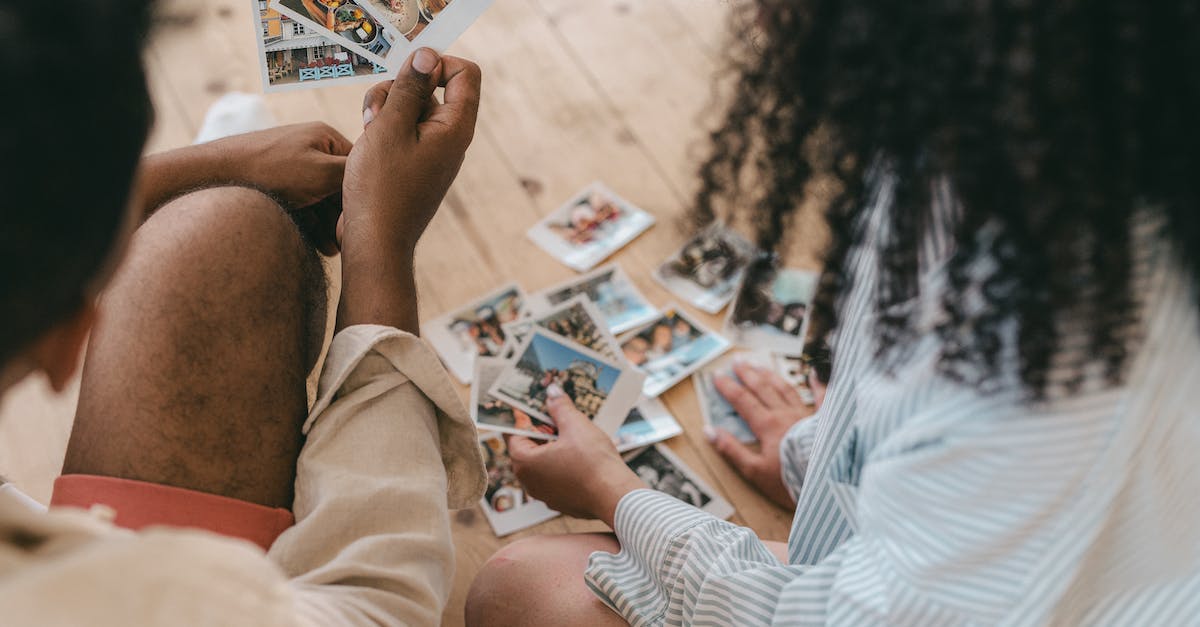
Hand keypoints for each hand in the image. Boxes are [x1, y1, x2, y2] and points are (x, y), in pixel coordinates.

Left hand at [136, 122, 350, 251]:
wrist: (213, 176)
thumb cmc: (269, 170)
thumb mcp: (322, 173)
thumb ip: (354, 176)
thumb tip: (380, 183)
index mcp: (325, 136)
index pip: (359, 168)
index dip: (363, 196)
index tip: (363, 222)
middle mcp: (310, 148)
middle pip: (339, 187)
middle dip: (343, 216)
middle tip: (346, 242)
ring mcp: (292, 165)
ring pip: (321, 200)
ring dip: (327, 225)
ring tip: (330, 249)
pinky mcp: (276, 183)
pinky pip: (302, 204)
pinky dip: (309, 223)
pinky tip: (312, 244)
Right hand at [336, 48, 480, 332]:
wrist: (374, 243)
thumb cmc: (381, 189)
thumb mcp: (390, 128)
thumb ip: (410, 89)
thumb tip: (428, 55)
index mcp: (455, 128)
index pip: (465, 72)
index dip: (435, 64)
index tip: (405, 78)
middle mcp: (450, 138)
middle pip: (431, 87)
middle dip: (399, 89)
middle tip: (376, 114)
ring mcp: (431, 151)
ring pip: (410, 107)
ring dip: (385, 109)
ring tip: (367, 131)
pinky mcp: (414, 162)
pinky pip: (402, 130)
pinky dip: (383, 129)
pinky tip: (366, 145)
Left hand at [508, 393, 643, 526]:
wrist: (616, 497)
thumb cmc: (593, 464)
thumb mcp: (576, 426)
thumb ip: (559, 407)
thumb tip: (552, 392)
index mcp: (525, 463)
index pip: (514, 435)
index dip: (523, 418)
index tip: (531, 407)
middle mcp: (530, 482)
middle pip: (528, 449)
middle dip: (541, 432)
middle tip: (555, 418)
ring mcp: (546, 495)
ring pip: (543, 465)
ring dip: (554, 449)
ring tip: (572, 435)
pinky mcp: (562, 502)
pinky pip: (557, 478)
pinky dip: (564, 465)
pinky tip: (581, 456)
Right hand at [706, 362, 815, 509]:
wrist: (827, 485)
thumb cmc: (791, 482)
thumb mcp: (754, 471)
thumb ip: (732, 449)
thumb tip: (710, 431)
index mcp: (767, 426)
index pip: (742, 401)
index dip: (728, 387)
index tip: (718, 375)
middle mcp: (785, 415)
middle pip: (762, 388)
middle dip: (747, 373)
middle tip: (736, 361)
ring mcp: (806, 415)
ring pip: (785, 388)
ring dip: (770, 375)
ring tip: (759, 364)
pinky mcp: (824, 422)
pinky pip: (822, 397)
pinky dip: (818, 384)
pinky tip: (814, 372)